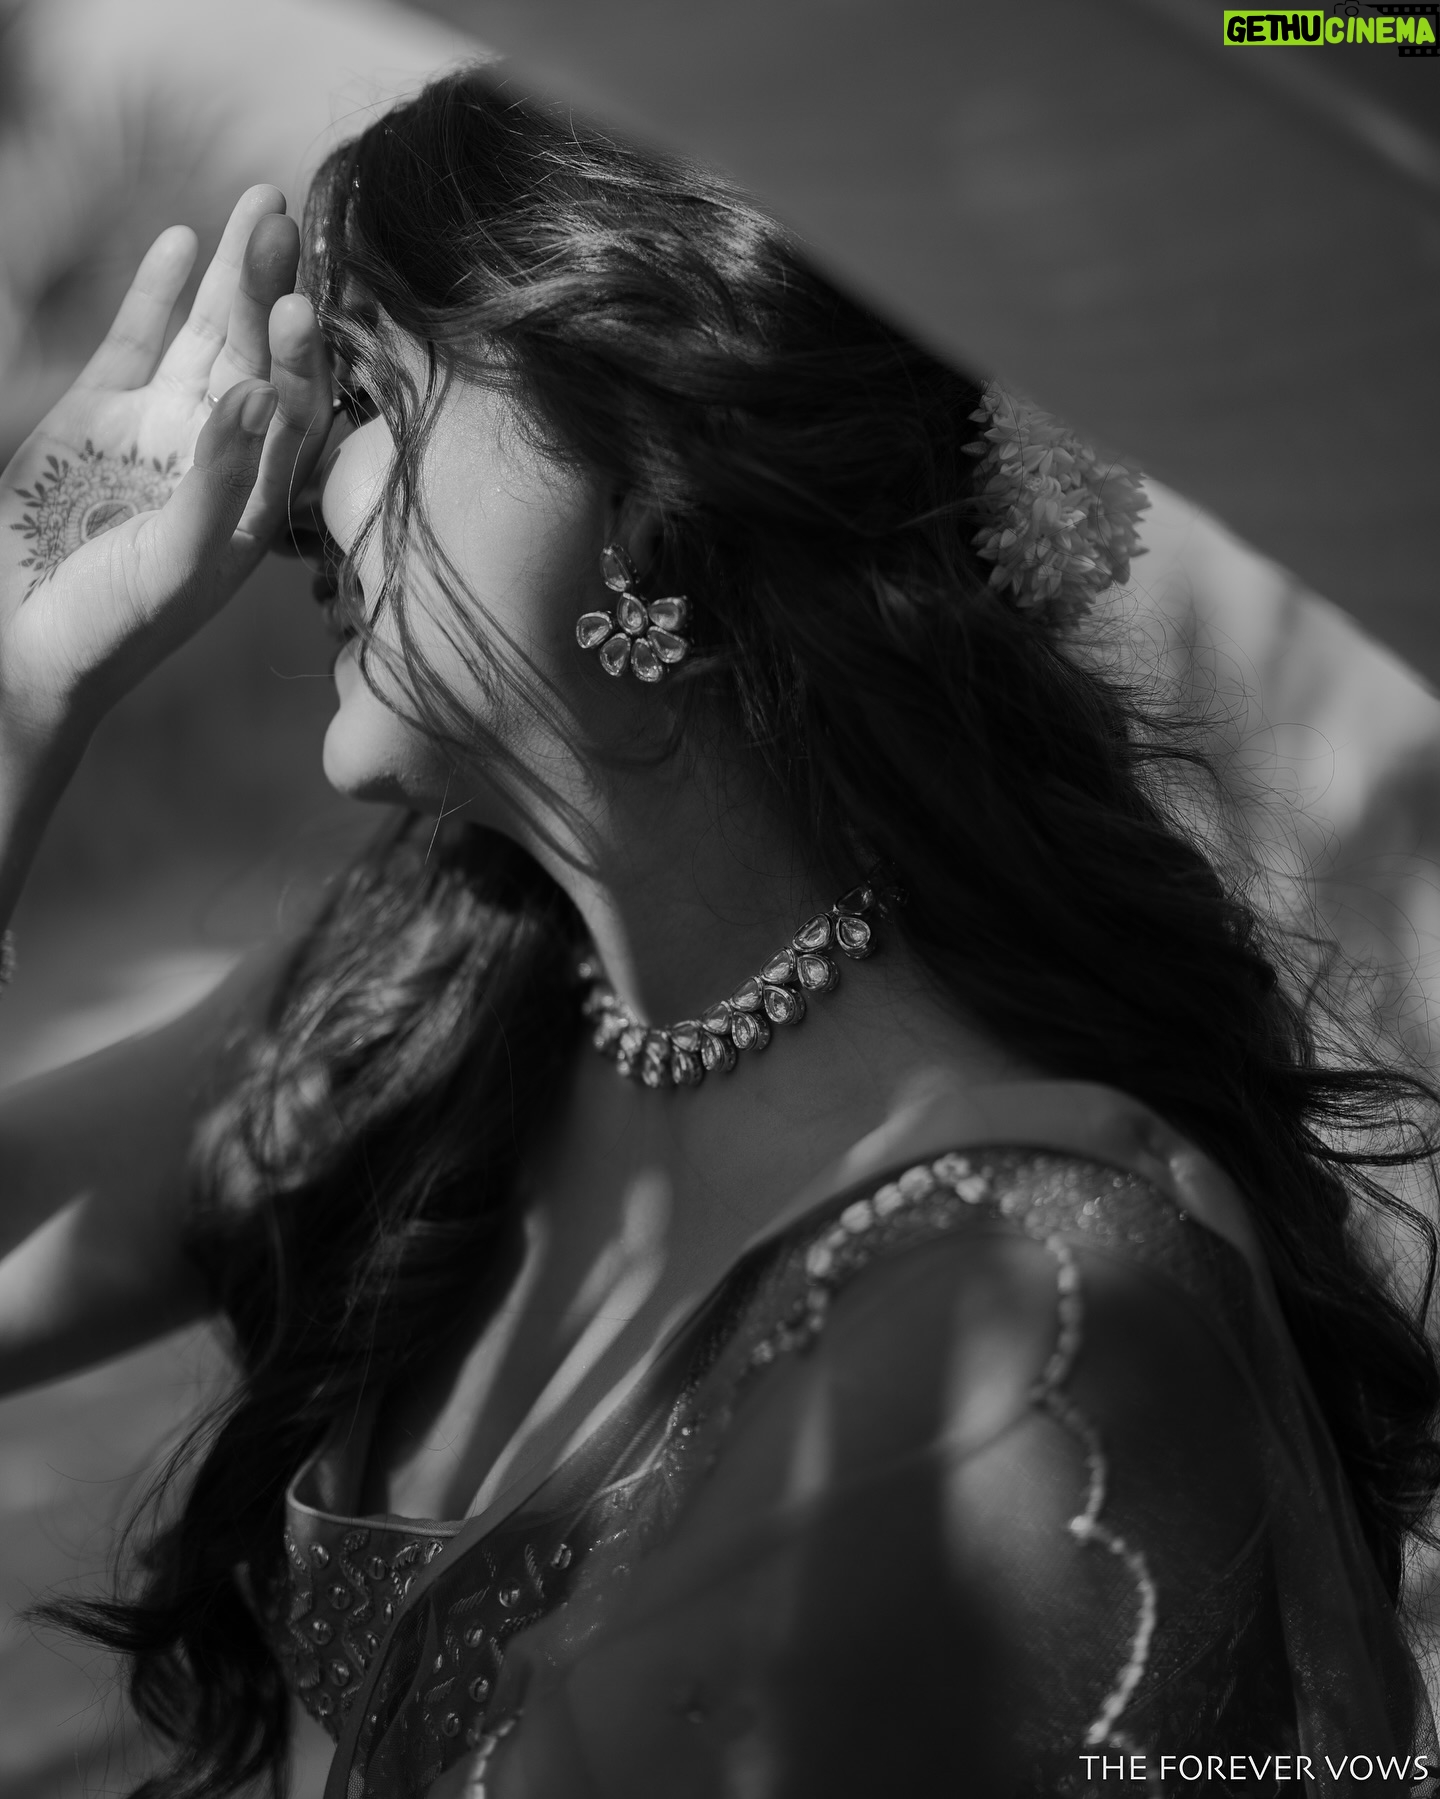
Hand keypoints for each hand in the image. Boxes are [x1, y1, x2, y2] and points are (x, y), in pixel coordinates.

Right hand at [0, 185, 333, 765]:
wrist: (20, 644)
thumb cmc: (112, 625)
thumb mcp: (175, 561)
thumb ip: (221, 481)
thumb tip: (259, 395)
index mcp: (254, 499)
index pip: (290, 414)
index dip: (297, 359)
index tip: (301, 306)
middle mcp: (218, 457)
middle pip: (254, 356)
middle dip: (270, 288)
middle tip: (282, 215)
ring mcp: (158, 430)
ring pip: (203, 337)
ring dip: (229, 277)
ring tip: (256, 206)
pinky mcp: (97, 415)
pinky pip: (137, 342)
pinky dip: (157, 294)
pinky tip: (181, 241)